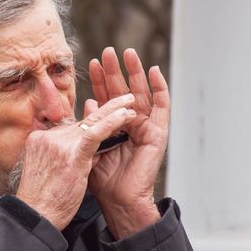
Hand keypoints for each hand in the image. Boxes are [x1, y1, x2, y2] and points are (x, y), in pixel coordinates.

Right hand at [15, 94, 135, 229]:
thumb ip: (67, 157)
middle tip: (122, 99)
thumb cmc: (43, 203)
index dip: (89, 124)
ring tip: (130, 103)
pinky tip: (126, 115)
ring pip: (90, 124)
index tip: (104, 117)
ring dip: (113, 112)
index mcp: (40, 140)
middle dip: (103, 111)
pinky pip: (95, 133)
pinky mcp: (72, 154)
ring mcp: (58, 144)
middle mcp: (48, 138)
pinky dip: (113, 122)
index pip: (69, 128)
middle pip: (80, 123)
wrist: (36, 217)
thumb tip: (91, 152)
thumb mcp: (49, 173)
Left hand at [86, 47, 169, 237]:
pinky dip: (160, 87)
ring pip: (142, 93)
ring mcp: (146, 127)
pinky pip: (162, 106)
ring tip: (129, 53)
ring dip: (136, 72)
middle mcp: (132, 124)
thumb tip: (88, 102)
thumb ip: (90, 125)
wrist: (118, 199)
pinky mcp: (158, 132)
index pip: (107, 98)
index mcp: (115, 127)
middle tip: (107, 51)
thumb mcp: (90, 147)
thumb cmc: (103, 180)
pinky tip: (154, 70)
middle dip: (116, 71)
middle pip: (124, 91)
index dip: (101, 81)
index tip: (91, 63)